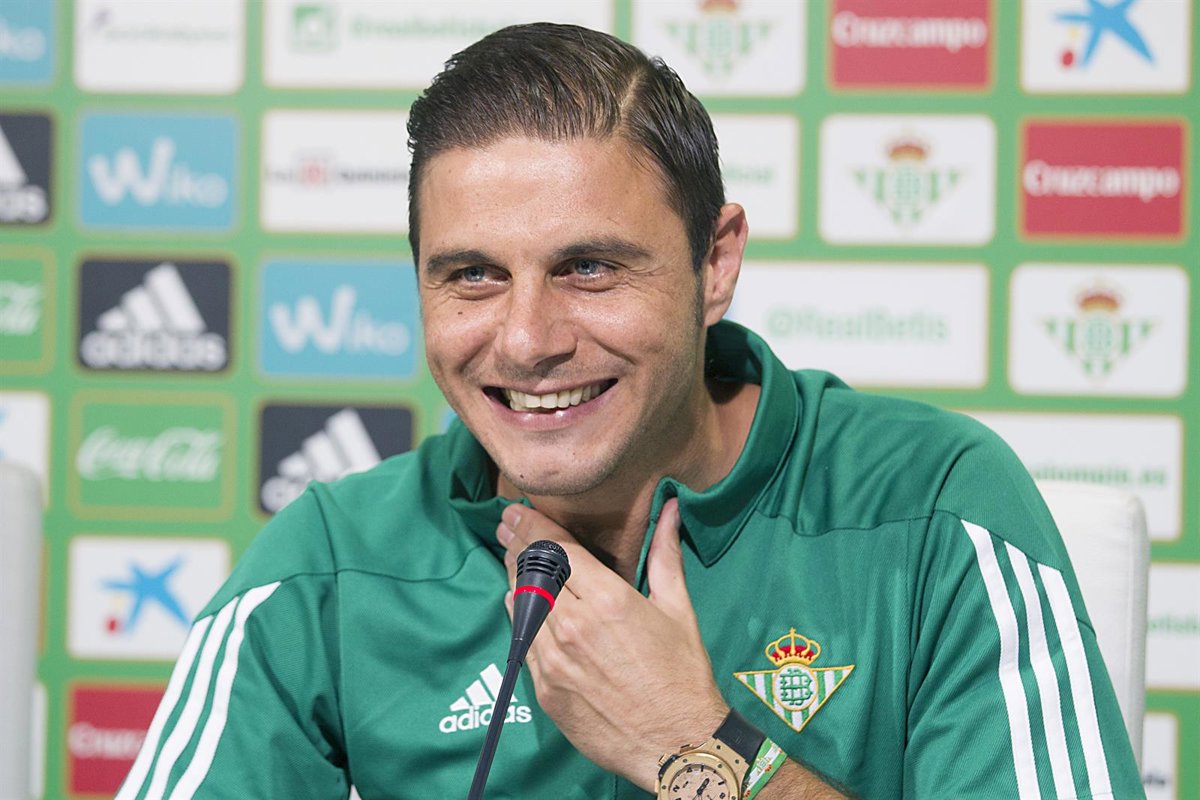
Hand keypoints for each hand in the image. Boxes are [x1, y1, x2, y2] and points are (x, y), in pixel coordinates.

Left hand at [497, 499, 728, 791]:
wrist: (676, 745)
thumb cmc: (683, 675)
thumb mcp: (678, 609)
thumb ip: (665, 555)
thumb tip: (669, 509)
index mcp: (608, 601)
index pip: (556, 550)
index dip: (532, 525)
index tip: (515, 510)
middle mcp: (573, 627)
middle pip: (530, 574)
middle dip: (515, 546)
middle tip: (506, 527)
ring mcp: (554, 661)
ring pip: (519, 607)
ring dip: (515, 581)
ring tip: (512, 562)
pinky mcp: (545, 690)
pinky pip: (523, 644)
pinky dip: (521, 620)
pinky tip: (523, 608)